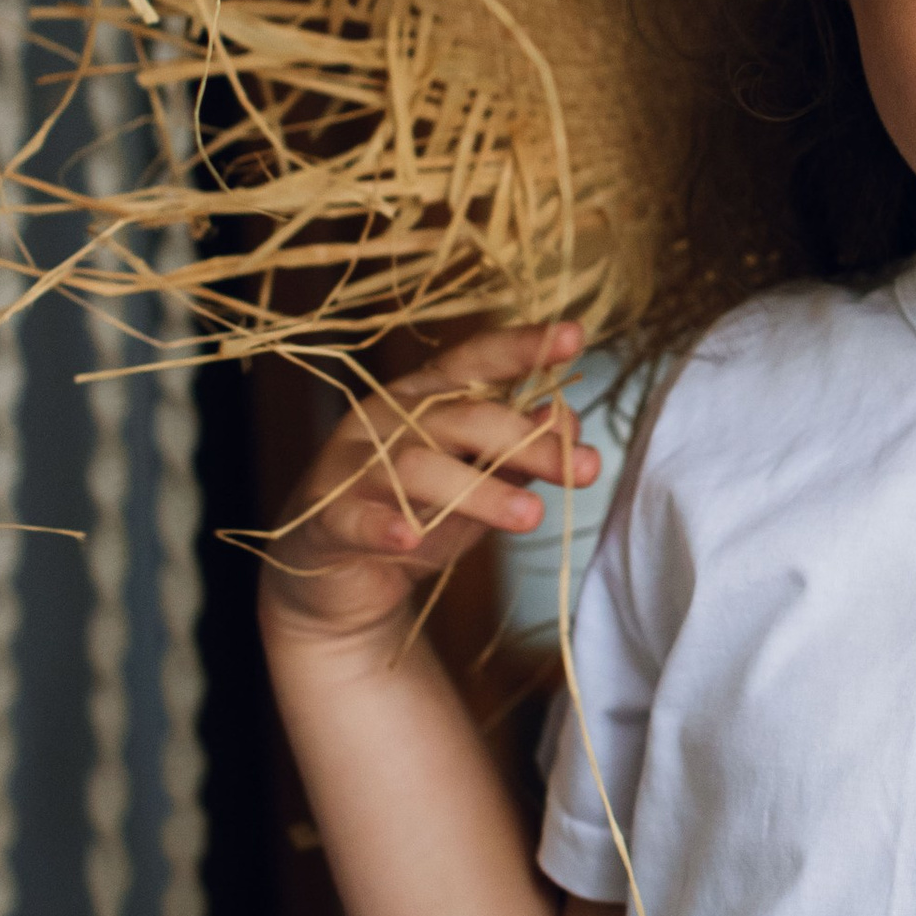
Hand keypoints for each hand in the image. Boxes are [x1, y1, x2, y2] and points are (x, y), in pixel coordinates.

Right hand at [262, 320, 599, 663]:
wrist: (343, 579)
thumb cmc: (420, 513)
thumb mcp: (481, 478)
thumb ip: (521, 451)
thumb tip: (570, 422)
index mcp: (426, 396)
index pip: (476, 360)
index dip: (522, 347)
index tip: (573, 336)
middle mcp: (388, 418)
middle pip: (463, 416)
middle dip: (529, 439)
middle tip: (587, 469)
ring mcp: (353, 465)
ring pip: (419, 467)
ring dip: (480, 490)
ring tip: (531, 516)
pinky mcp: (328, 518)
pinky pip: (354, 518)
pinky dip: (381, 526)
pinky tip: (407, 538)